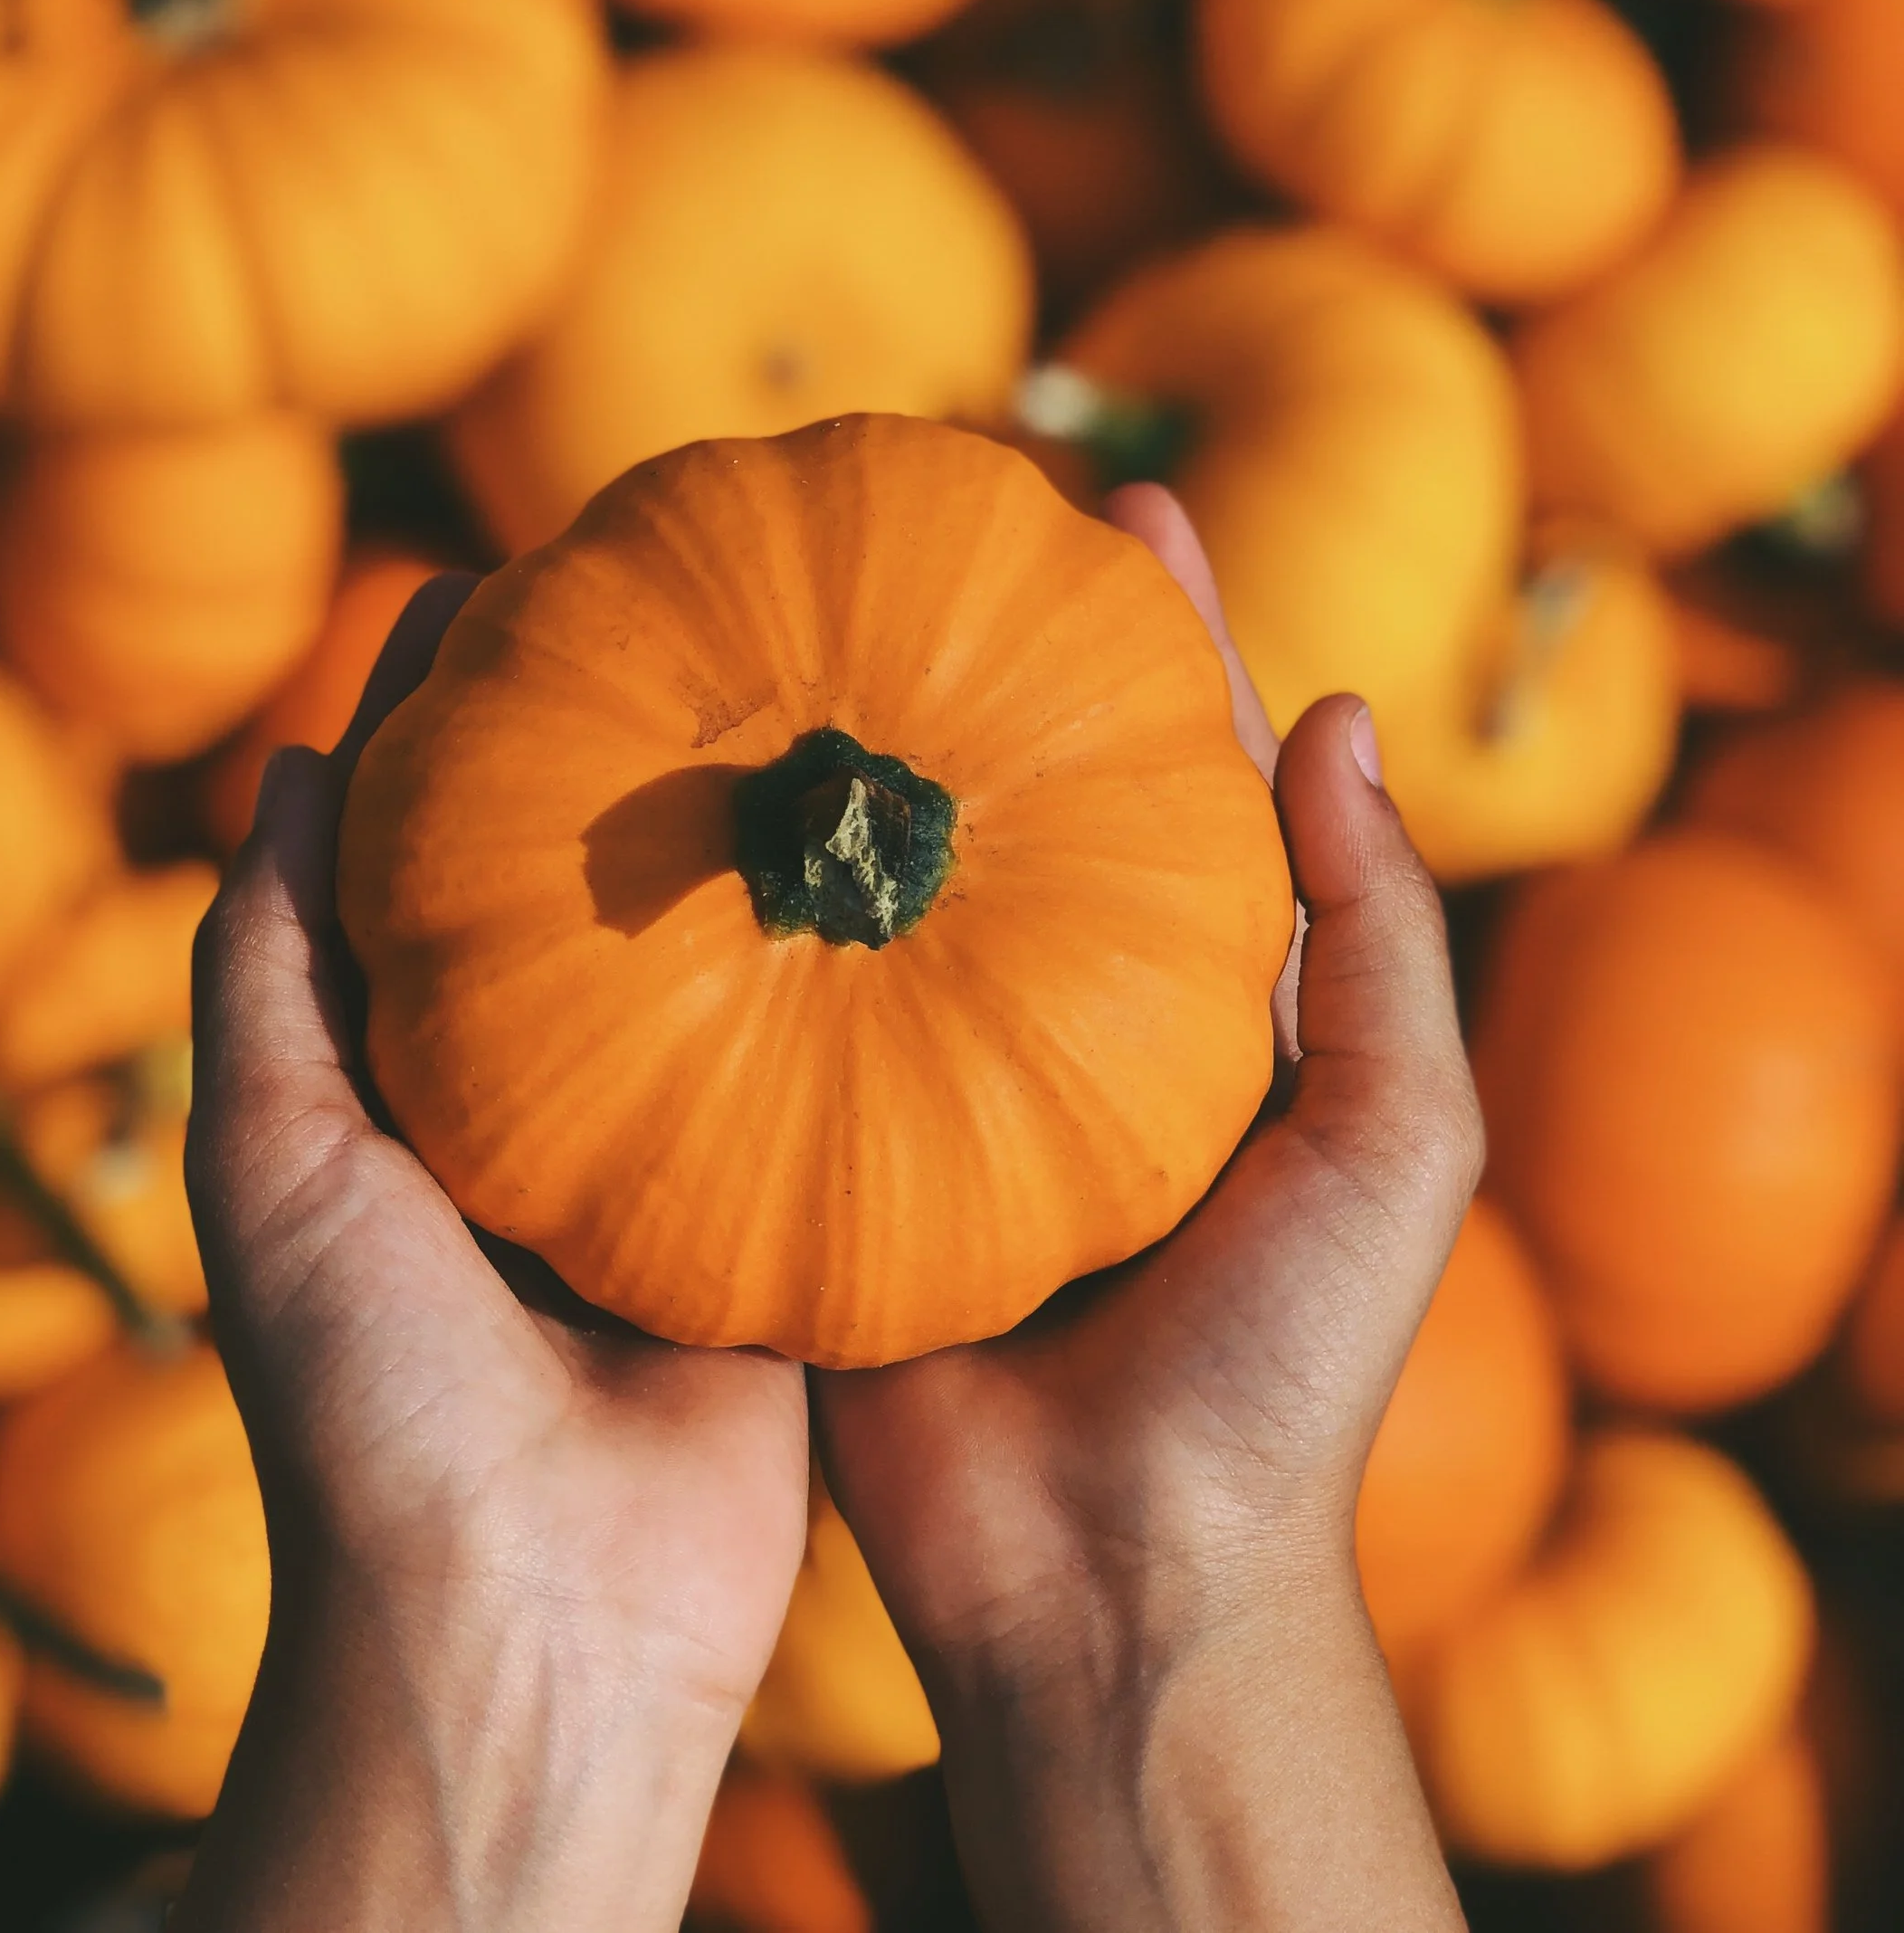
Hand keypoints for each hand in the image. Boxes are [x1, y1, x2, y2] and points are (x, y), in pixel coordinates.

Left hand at [175, 578, 807, 1932]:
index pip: (436, 855)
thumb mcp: (275, 1167)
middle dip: (633, 748)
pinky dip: (862, 973)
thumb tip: (300, 764)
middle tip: (694, 595)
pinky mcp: (789, 1226)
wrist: (536, 1629)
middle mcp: (548, 1107)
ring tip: (815, 680)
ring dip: (758, 840)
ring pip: (723, 962)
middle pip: (592, 883)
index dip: (458, 717)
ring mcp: (675, 1163)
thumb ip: (266, 971)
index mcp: (414, 1087)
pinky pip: (829, 1076)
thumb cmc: (368, 1407)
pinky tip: (907, 854)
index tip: (511, 578)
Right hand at [814, 485, 1481, 1932]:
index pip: (1185, 776)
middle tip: (921, 512)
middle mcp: (1059, 1022)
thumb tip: (1343, 715)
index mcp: (1201, 1009)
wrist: (1114, 1585)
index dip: (1163, 636)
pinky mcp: (824, 1157)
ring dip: (845, 755)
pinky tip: (693, 796)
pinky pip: (779, 1009)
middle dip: (979, 656)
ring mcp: (934, 1081)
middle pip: (1018, 796)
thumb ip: (1382, 939)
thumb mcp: (1395, 1148)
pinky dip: (746, 907)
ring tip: (788, 607)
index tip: (1118, 502)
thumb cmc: (1281, 1372)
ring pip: (887, 880)